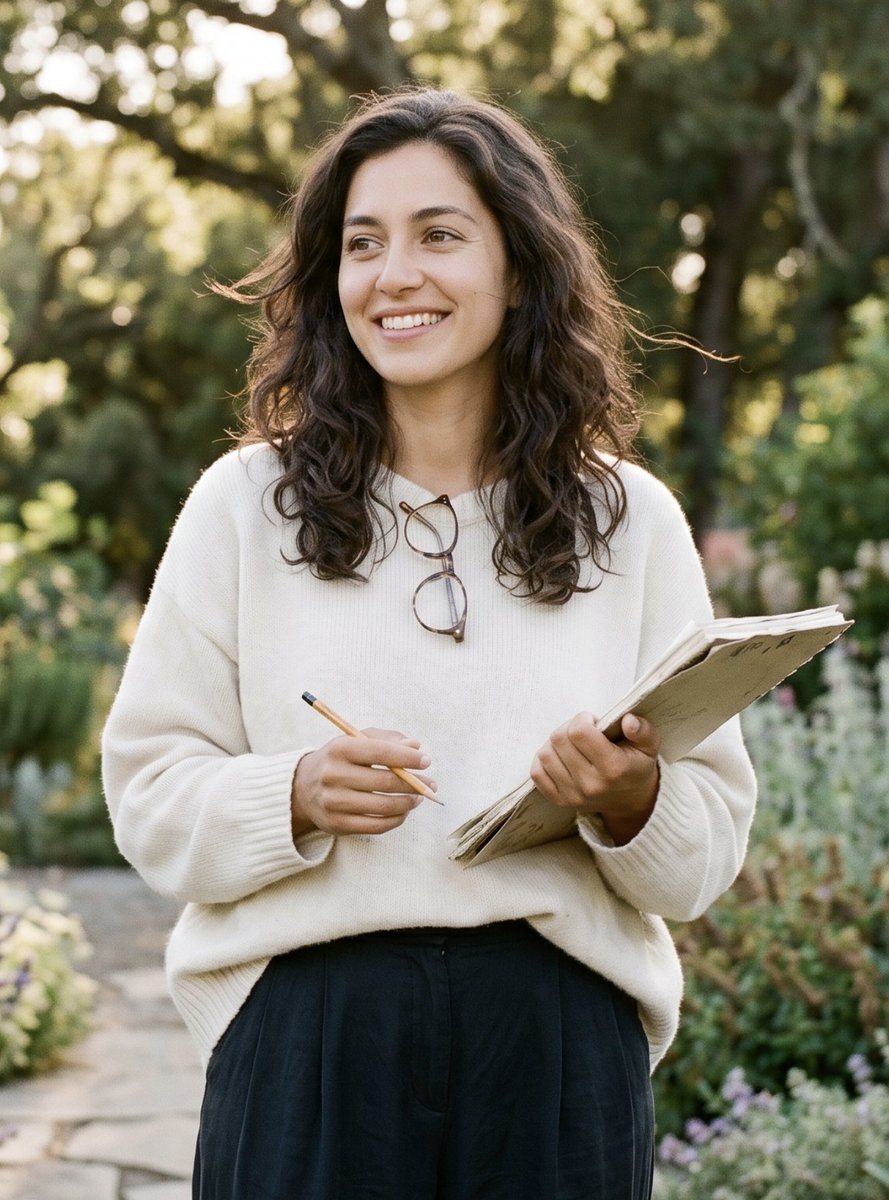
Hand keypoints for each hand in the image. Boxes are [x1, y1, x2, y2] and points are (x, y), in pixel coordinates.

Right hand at [291, 729, 435, 838]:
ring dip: (409, 803)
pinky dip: (396, 819)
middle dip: (414, 784)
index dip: (407, 757)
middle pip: (385, 782)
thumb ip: (386, 740)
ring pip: (384, 806)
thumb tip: (416, 746)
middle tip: (431, 784)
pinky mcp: (337, 824)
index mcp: (340, 749)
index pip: (380, 752)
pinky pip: (376, 826)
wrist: (302, 788)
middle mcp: (334, 775)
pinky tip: (404, 812)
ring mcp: (334, 802)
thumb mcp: (356, 741)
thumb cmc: (339, 760)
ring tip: (419, 798)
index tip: (426, 761)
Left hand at [530, 712, 660, 844]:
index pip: (579, 731)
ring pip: (545, 754)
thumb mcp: (649, 747)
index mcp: (613, 768)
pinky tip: (560, 756)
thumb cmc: (636, 767)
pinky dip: (544, 759)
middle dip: (569, 727)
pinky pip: (537, 773)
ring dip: (556, 743)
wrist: (631, 802)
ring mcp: (573, 795)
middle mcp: (591, 784)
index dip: (583, 719)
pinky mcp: (560, 801)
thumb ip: (643, 731)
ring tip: (572, 744)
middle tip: (582, 731)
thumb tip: (628, 720)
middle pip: (559, 739)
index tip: (593, 721)